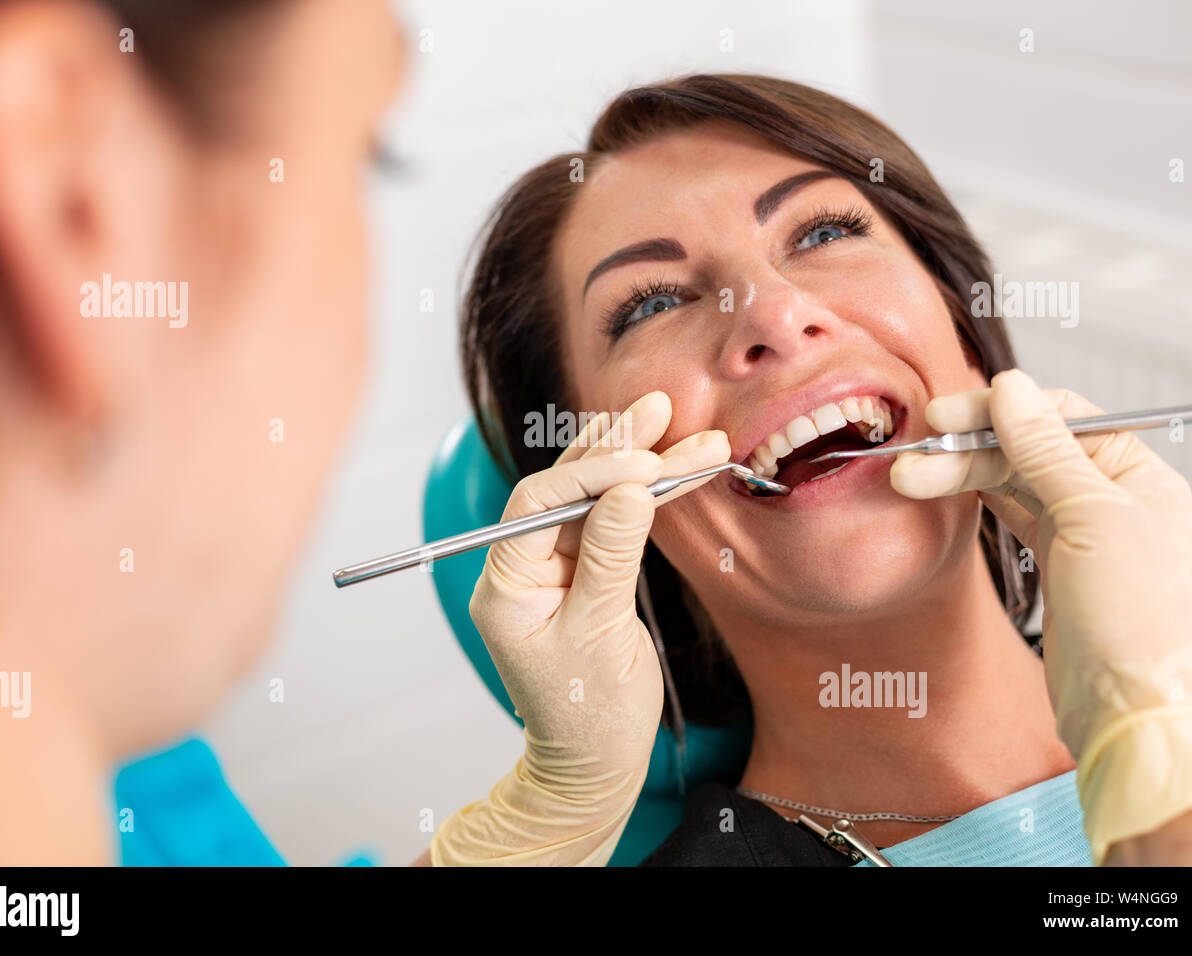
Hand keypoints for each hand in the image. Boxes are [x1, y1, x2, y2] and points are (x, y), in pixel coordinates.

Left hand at [429, 391, 728, 864]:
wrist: (593, 765)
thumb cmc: (589, 716)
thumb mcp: (601, 635)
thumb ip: (611, 557)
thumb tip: (629, 489)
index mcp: (506, 584)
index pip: (538, 503)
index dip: (591, 473)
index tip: (645, 466)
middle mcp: (523, 566)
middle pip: (566, 487)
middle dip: (615, 448)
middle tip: (661, 409)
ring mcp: (555, 567)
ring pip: (596, 499)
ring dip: (642, 464)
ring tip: (685, 428)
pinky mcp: (586, 573)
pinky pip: (615, 523)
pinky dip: (649, 497)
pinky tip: (678, 465)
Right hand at [891, 368, 1191, 863]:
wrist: (1129, 713)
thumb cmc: (1135, 625)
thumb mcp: (1090, 519)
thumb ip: (1047, 451)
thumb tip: (1014, 391)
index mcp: (1137, 475)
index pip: (1062, 416)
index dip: (1001, 410)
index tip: (949, 413)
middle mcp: (1110, 497)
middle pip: (1028, 448)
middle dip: (966, 448)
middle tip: (915, 453)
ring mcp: (1081, 531)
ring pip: (1011, 481)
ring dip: (959, 475)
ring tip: (908, 477)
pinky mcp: (1054, 564)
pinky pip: (1010, 513)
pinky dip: (974, 500)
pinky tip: (943, 492)